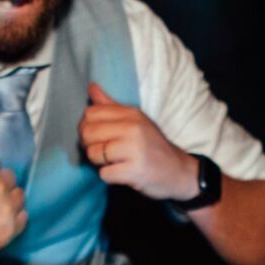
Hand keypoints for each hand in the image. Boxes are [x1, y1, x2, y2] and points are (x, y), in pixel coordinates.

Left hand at [80, 83, 195, 200]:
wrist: (178, 171)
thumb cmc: (152, 146)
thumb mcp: (135, 121)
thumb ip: (110, 105)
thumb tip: (90, 87)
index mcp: (131, 114)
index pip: (91, 113)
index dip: (87, 127)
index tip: (98, 137)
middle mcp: (133, 128)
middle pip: (88, 133)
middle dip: (90, 146)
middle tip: (104, 152)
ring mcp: (134, 149)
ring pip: (93, 154)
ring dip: (99, 163)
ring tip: (115, 162)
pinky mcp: (134, 171)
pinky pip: (104, 174)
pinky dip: (109, 177)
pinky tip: (122, 173)